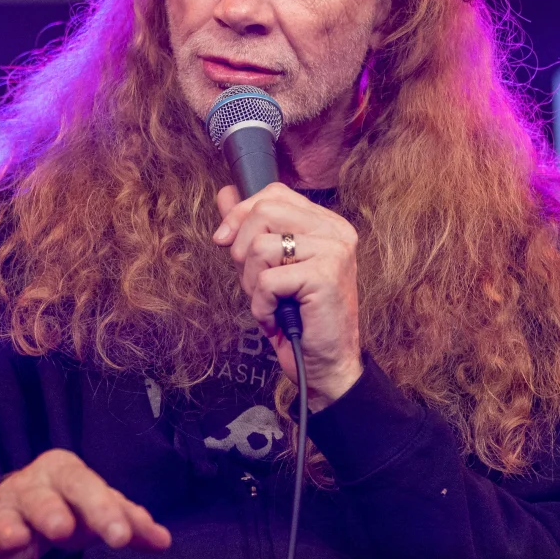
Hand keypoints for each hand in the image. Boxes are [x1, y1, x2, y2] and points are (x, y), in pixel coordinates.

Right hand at [0, 448, 170, 558]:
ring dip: (8, 530)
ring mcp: (4, 511)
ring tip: (17, 541)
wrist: (19, 500)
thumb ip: (129, 521)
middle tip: (64, 529)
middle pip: (43, 497)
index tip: (123, 536)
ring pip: (4, 518)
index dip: (105, 510)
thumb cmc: (70, 504)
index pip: (87, 486)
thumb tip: (164, 540)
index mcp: (66, 472)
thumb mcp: (98, 509)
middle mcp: (32, 486)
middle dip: (52, 511)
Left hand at [213, 182, 362, 410]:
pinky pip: (267, 280)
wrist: (325, 364)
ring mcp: (334, 251)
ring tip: (271, 303)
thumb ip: (249, 229)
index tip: (224, 241)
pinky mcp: (325, 275)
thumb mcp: (267, 266)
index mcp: (325, 224)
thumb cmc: (298, 318)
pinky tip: (277, 317)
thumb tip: (225, 194)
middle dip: (242, 250)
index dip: (241, 214)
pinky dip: (261, 305)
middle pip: (264, 211)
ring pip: (260, 246)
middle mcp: (335, 231)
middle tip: (255, 283)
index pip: (274, 194)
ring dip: (252, 283)